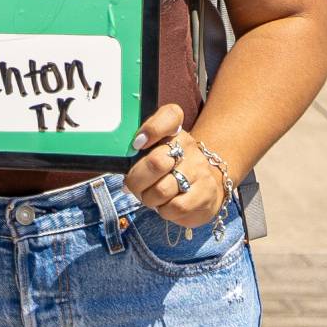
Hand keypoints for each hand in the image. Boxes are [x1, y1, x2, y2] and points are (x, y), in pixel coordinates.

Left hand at [124, 104, 225, 225]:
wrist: (207, 185)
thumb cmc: (170, 169)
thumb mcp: (153, 153)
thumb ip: (136, 153)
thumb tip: (119, 166)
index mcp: (174, 132)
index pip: (170, 115)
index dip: (152, 128)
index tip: (137, 144)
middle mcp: (189, 148)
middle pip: (156, 162)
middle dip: (136, 180)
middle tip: (135, 185)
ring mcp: (199, 171)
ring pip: (162, 190)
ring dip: (149, 199)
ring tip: (153, 197)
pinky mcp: (205, 195)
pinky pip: (175, 207)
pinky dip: (164, 211)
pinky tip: (168, 205)